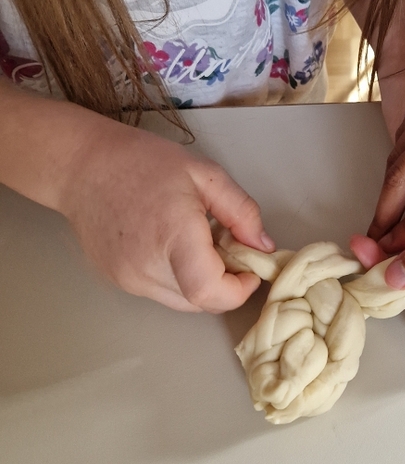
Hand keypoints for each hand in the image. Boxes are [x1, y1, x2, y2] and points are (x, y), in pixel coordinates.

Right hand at [58, 120, 273, 312]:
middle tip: (225, 248)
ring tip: (194, 241)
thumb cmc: (142, 162)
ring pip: (181, 301)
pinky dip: (176, 277)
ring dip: (200, 282)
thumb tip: (264, 246)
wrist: (81, 166)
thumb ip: (241, 212)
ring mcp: (128, 279)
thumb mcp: (205, 174)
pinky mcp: (117, 281)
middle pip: (200, 301)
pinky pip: (160, 291)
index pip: (210, 293)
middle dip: (224, 283)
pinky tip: (168, 244)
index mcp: (173, 236)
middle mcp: (147, 267)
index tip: (250, 271)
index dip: (239, 290)